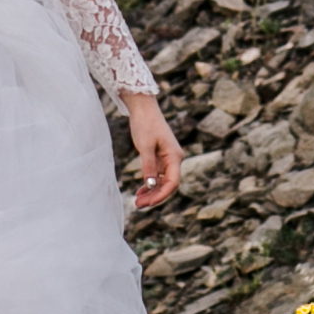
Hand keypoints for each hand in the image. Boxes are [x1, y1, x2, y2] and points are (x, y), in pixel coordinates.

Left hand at [125, 94, 182, 209]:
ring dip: (152, 192)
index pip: (172, 182)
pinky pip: (158, 175)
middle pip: (168, 184)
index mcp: (175, 156)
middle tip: (138, 205)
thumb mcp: (145, 146)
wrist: (143, 108)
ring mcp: (168, 158)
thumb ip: (149, 166)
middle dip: (155, 196)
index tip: (148, 203)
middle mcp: (174, 159)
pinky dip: (150, 184)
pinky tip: (141, 190)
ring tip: (138, 201)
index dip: (161, 195)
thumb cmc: (145, 124)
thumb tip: (151, 185)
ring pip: (163, 181)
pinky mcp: (161, 157)